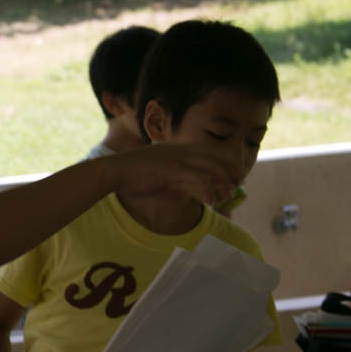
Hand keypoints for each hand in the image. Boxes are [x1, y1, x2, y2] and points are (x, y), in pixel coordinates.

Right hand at [103, 143, 239, 206]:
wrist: (112, 171)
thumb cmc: (131, 174)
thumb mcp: (156, 172)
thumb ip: (173, 176)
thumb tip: (184, 186)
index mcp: (176, 149)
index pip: (209, 151)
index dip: (225, 161)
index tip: (235, 173)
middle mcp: (179, 152)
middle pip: (213, 158)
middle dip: (229, 171)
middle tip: (238, 184)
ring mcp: (175, 160)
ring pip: (208, 169)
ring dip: (221, 182)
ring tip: (228, 195)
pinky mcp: (169, 171)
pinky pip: (194, 180)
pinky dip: (206, 191)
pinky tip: (212, 202)